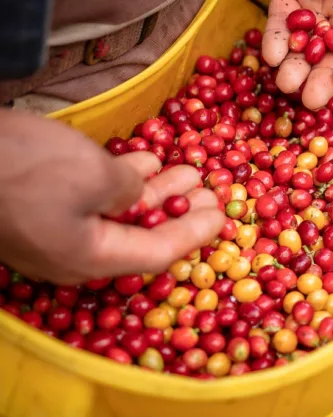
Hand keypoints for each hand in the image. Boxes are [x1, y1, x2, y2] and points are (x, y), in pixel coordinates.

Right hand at [0, 112, 223, 284]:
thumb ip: (130, 191)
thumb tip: (136, 193)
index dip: (195, 233)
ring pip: (118, 213)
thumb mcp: (95, 177)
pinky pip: (91, 199)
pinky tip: (143, 159)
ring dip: (154, 190)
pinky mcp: (36, 206)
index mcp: (90, 258)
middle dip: (180, 209)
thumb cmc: (25, 168)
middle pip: (140, 235)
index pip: (158, 253)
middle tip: (211, 188)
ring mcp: (52, 230)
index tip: (223, 214)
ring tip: (187, 167)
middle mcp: (73, 252)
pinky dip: (121, 180)